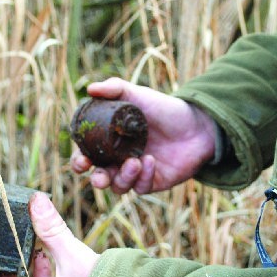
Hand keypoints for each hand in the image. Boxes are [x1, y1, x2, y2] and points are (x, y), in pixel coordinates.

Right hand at [71, 78, 215, 193]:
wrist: (197, 123)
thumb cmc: (164, 109)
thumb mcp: (138, 95)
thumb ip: (114, 89)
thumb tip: (90, 89)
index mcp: (111, 142)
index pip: (88, 155)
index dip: (79, 161)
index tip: (82, 160)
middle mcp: (120, 160)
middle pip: (99, 178)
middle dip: (96, 180)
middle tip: (99, 176)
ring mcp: (137, 172)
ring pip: (119, 186)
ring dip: (123, 177)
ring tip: (134, 161)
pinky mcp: (153, 182)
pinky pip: (141, 187)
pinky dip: (143, 176)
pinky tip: (151, 160)